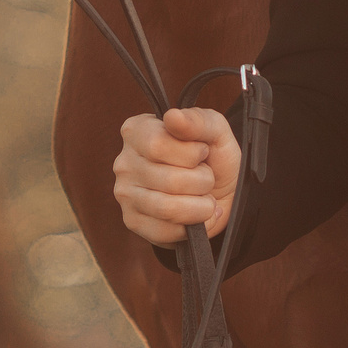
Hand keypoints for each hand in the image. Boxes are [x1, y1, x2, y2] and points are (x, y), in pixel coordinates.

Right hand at [113, 108, 241, 244]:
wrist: (224, 191)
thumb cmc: (214, 156)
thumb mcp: (215, 130)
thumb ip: (197, 120)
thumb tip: (172, 116)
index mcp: (137, 131)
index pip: (158, 145)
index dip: (191, 153)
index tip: (202, 151)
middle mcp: (124, 162)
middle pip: (168, 179)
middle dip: (202, 181)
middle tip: (207, 177)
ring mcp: (125, 194)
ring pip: (167, 208)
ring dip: (200, 205)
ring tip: (206, 196)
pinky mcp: (133, 222)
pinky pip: (165, 231)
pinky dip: (193, 225)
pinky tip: (199, 215)